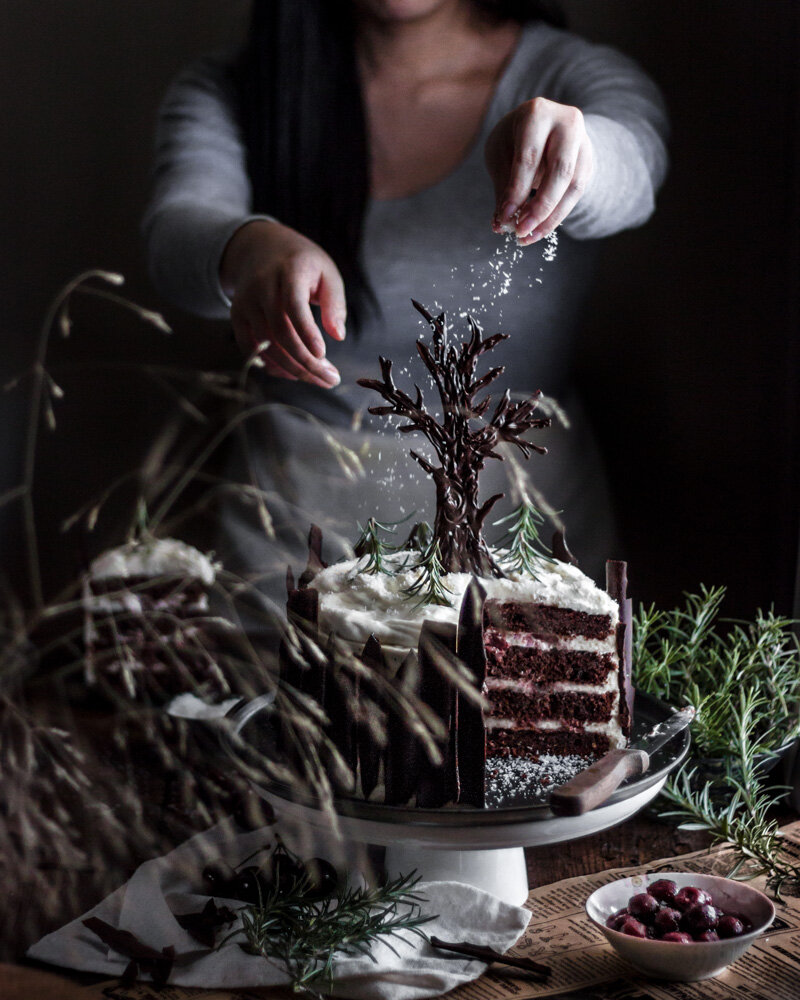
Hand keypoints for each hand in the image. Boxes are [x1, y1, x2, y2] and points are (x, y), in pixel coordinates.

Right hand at [220, 220, 344, 386]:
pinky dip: (272, 366)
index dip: (307, 332)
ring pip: (266, 345)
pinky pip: (250, 348)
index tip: (323, 355)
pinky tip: (293, 374)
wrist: (261, 249)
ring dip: (293, 369)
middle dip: (306, 361)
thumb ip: (335, 303)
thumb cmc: (303, 265)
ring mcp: (245, 303)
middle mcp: (261, 287)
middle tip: (330, 379)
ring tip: (318, 379)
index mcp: (288, 271)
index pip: (294, 305)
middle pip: (280, 332)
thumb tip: (338, 336)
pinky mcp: (237, 317)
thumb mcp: (327, 273)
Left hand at [485, 97, 593, 245]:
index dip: (516, 192)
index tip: (504, 218)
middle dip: (540, 207)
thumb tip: (501, 223)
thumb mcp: (500, 153)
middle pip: (560, 171)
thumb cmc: (514, 138)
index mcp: (538, 114)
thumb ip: (503, 185)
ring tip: (529, 237)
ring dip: (551, 217)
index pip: (529, 158)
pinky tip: (541, 229)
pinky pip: (577, 193)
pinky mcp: (589, 161)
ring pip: (574, 186)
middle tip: (521, 232)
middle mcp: (567, 123)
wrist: (543, 124)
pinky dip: (558, 214)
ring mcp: (583, 141)